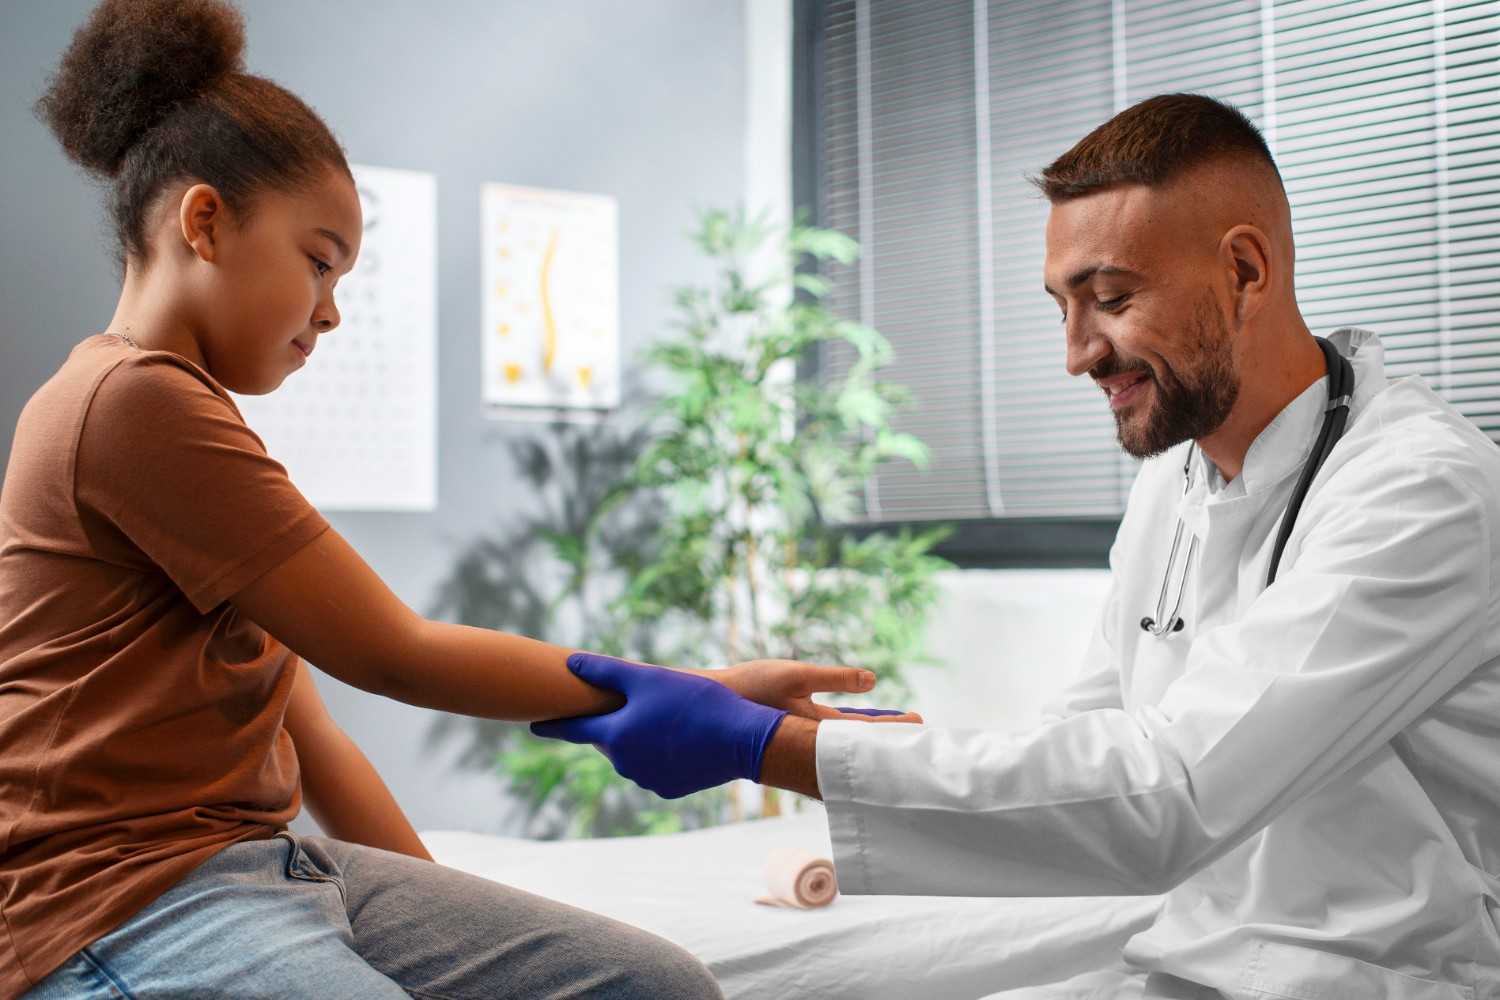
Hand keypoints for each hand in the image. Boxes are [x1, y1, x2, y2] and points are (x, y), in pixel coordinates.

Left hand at [530, 653, 788, 798]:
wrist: (742, 739)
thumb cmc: (694, 703)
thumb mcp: (647, 678)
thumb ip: (605, 671)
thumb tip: (571, 663)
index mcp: (615, 736)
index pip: (574, 729)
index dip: (553, 725)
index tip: (533, 725)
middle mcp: (625, 764)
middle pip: (610, 739)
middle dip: (614, 723)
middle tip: (627, 705)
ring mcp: (648, 780)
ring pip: (634, 753)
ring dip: (640, 737)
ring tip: (665, 717)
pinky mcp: (671, 788)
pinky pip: (656, 766)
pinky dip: (661, 752)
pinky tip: (682, 736)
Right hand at [707, 659, 923, 723]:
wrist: (709, 705)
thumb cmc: (751, 688)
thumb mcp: (795, 676)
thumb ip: (834, 678)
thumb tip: (873, 679)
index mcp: (818, 729)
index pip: (866, 733)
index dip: (893, 729)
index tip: (919, 724)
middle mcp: (814, 741)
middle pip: (860, 743)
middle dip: (886, 740)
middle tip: (917, 736)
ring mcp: (803, 739)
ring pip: (845, 742)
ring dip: (867, 740)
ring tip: (892, 736)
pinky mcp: (793, 732)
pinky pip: (828, 738)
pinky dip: (845, 738)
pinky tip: (853, 734)